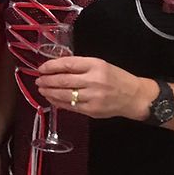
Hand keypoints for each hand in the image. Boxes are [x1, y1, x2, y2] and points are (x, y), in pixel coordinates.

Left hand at [36, 55, 150, 121]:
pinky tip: (51, 98)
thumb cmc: (116, 78)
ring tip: (42, 89)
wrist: (135, 96)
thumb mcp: (101, 65)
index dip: (51, 66)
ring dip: (49, 92)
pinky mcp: (92, 110)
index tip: (41, 68)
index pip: (67, 64)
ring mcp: (93, 97)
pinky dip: (57, 102)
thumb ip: (81, 66)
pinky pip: (70, 106)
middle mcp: (94, 80)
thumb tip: (56, 68)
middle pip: (63, 80)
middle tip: (38, 80)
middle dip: (47, 80)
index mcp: (96, 65)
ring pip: (64, 94)